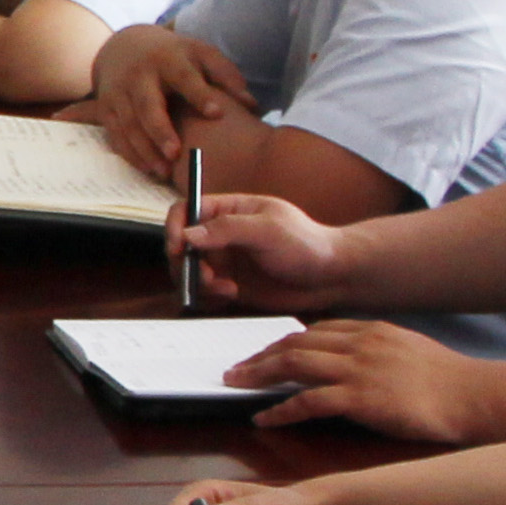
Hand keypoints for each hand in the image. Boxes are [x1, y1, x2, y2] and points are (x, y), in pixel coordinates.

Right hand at [89, 28, 253, 178]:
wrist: (124, 45)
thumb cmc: (174, 56)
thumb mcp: (201, 54)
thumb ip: (226, 76)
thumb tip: (252, 104)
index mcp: (169, 59)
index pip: (185, 78)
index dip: (200, 95)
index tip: (217, 113)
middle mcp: (140, 74)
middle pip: (147, 104)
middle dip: (160, 130)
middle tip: (176, 154)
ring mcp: (118, 92)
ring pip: (128, 124)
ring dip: (144, 150)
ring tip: (164, 172)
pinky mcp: (105, 108)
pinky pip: (115, 134)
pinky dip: (129, 153)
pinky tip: (147, 168)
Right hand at [175, 189, 362, 314]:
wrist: (330, 277)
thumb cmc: (307, 244)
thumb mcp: (268, 229)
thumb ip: (228, 229)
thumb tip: (188, 234)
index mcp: (230, 209)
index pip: (187, 210)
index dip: (175, 226)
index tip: (178, 247)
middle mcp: (222, 234)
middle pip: (182, 243)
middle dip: (185, 262)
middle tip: (203, 276)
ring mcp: (225, 260)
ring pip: (189, 270)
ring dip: (197, 281)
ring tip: (223, 287)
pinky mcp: (229, 284)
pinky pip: (204, 291)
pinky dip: (209, 295)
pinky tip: (232, 294)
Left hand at [235, 319, 495, 443]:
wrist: (474, 396)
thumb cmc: (447, 382)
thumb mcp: (407, 350)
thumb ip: (377, 351)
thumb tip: (356, 360)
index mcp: (370, 330)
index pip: (314, 331)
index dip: (283, 342)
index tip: (264, 354)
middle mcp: (360, 343)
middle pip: (295, 343)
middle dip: (260, 356)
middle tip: (236, 369)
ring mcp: (359, 369)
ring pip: (294, 365)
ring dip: (259, 374)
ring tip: (236, 385)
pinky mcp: (361, 399)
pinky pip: (308, 402)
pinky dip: (281, 409)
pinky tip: (264, 418)